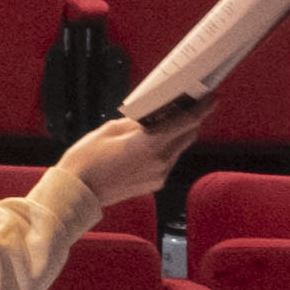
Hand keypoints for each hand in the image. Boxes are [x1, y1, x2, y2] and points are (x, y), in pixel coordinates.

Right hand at [58, 98, 192, 222]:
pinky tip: (153, 143)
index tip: (211, 98)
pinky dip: (166, 149)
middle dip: (192, 121)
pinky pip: (168, 161)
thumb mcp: (108, 130)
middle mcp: (160, 161)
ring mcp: (159, 175)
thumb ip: (135, 123)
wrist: (79, 191)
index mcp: (150, 144)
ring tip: (167, 124)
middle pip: (187, 136)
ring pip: (178, 149)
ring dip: (177, 136)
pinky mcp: (155, 183)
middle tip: (191, 107)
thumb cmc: (87, 159)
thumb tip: (148, 117)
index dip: (201, 109)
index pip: (186, 123)